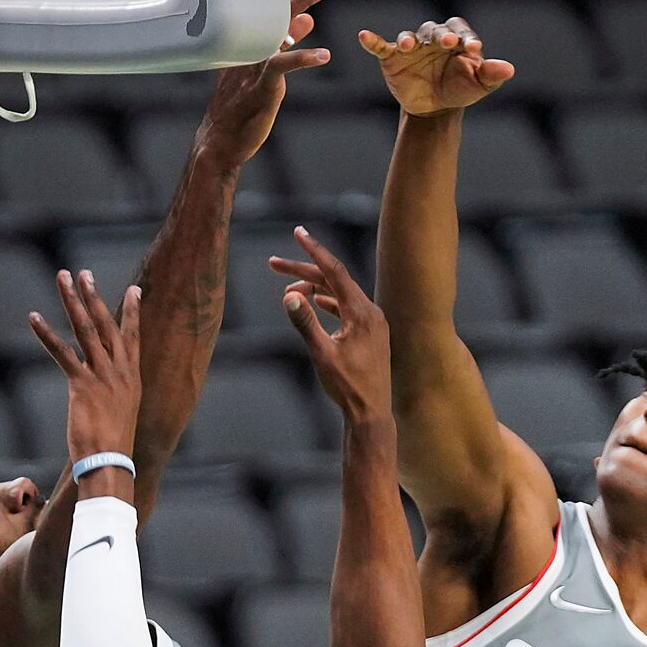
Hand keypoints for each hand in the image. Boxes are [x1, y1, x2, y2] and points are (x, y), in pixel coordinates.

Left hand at [28, 271, 143, 465]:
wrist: (111, 462)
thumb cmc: (114, 446)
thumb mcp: (122, 415)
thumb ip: (116, 397)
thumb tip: (112, 398)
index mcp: (131, 377)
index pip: (133, 337)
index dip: (133, 312)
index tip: (135, 289)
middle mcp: (119, 371)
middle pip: (106, 324)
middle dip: (94, 296)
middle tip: (84, 273)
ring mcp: (102, 376)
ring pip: (86, 329)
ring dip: (72, 301)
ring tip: (63, 279)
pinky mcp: (82, 385)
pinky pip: (62, 352)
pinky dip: (46, 333)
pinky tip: (34, 317)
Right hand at [198, 0, 341, 166]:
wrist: (221, 138)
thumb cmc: (242, 101)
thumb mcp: (267, 63)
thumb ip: (287, 39)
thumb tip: (308, 18)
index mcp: (254, 32)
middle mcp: (253, 38)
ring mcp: (255, 58)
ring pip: (282, 22)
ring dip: (307, 1)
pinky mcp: (262, 84)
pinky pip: (283, 66)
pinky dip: (303, 58)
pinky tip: (325, 56)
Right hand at [269, 228, 391, 422]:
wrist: (371, 414)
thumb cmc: (348, 387)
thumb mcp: (321, 354)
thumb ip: (305, 322)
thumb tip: (289, 294)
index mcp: (362, 313)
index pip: (335, 271)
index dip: (314, 251)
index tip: (298, 232)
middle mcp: (371, 312)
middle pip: (333, 281)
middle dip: (303, 270)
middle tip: (273, 263)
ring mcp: (372, 322)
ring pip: (339, 294)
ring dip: (313, 288)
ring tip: (287, 287)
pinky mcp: (370, 333)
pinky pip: (346, 307)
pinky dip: (327, 302)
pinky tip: (313, 301)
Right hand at [358, 18, 513, 116]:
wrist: (435, 108)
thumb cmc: (460, 89)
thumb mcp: (479, 85)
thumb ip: (491, 74)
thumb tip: (509, 69)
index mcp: (455, 39)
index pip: (460, 29)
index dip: (465, 36)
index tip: (473, 48)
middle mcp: (432, 38)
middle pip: (433, 30)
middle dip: (439, 35)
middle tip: (445, 42)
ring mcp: (411, 47)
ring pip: (409, 36)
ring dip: (408, 38)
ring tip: (409, 45)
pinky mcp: (392, 57)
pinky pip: (381, 46)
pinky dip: (372, 41)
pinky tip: (364, 36)